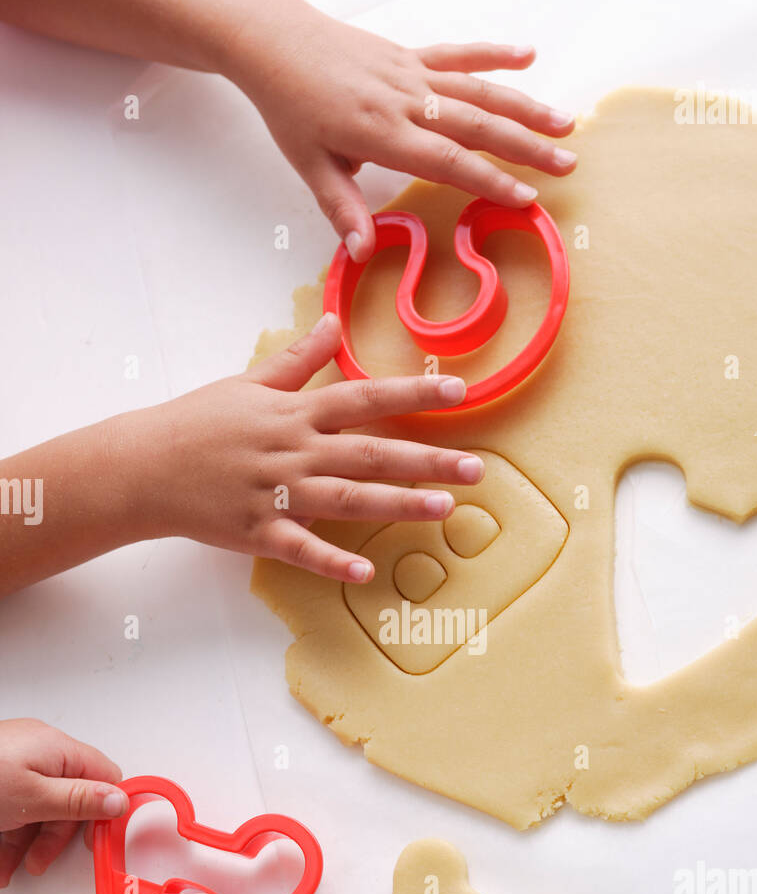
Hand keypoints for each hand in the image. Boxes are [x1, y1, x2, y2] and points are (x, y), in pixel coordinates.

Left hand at [0, 719, 127, 885]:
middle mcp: (40, 752)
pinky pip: (15, 808)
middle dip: (55, 836)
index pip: (104, 775)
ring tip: (8, 867)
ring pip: (39, 809)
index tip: (99, 838)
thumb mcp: (32, 798)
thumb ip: (80, 800)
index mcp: (57, 748)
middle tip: (41, 860)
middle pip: (70, 798)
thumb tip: (119, 799)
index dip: (106, 809)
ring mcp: (16, 764)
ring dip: (27, 843)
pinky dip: (8, 835)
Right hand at [125, 311, 482, 581]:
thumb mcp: (249, 382)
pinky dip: (331, 559)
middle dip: (426, 460)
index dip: (413, 395)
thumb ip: (298, 360)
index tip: (460, 391)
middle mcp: (293, 449)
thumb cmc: (198, 423)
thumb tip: (332, 323)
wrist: (143, 465)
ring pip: (346, 498)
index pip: (365, 398)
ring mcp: (276, 491)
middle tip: (476, 469)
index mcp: (295, 411)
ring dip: (396, 504)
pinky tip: (365, 570)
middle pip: (370, 453)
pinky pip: (300, 546)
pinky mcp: (258, 531)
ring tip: (442, 510)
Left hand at [225, 0, 575, 258]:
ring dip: (525, 106)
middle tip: (567, 164)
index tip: (526, 198)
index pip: (448, 161)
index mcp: (383, 133)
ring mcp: (412, 74)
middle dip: (526, 146)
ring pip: (478, 89)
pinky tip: (528, 55)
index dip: (491, 180)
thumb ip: (342, 207)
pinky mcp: (410, 55)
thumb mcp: (310, 165)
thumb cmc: (291, 107)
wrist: (274, 43)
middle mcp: (406, 100)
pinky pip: (458, 53)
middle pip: (477, 124)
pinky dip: (494, 53)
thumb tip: (362, 251)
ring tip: (565, 123)